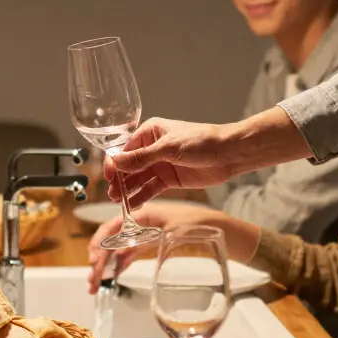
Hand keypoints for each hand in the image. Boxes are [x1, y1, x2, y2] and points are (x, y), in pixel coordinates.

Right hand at [86, 203, 204, 293]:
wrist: (225, 233)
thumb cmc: (202, 225)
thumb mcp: (173, 232)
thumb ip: (145, 241)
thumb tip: (121, 254)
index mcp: (144, 214)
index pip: (113, 227)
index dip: (99, 242)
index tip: (93, 260)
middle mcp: (142, 223)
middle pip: (112, 239)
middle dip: (99, 259)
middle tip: (92, 280)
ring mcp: (148, 234)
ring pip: (120, 249)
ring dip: (106, 265)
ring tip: (95, 283)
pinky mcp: (154, 245)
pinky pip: (131, 254)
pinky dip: (120, 264)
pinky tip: (113, 275)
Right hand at [106, 118, 237, 208]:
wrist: (228, 154)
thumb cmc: (201, 141)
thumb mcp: (169, 148)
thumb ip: (142, 157)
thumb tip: (117, 162)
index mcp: (150, 132)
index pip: (125, 149)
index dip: (115, 163)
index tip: (108, 176)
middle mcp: (152, 148)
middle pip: (130, 166)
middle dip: (120, 179)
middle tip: (112, 193)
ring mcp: (160, 165)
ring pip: (139, 179)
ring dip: (128, 190)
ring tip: (118, 201)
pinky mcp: (170, 179)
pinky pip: (151, 189)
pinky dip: (142, 197)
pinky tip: (132, 205)